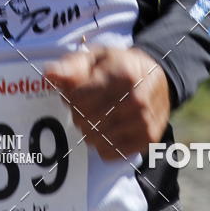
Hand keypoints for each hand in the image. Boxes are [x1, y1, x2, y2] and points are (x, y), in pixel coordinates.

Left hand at [43, 45, 170, 160]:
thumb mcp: (97, 57)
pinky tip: (110, 128)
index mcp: (122, 74)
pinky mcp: (148, 139)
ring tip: (99, 115)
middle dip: (79, 114)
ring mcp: (143, 121)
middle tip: (88, 104)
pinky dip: (103, 145)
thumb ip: (72, 66)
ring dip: (89, 131)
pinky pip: (109, 154)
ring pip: (95, 141)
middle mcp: (135, 100)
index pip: (78, 100)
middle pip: (85, 122)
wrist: (160, 78)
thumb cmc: (121, 66)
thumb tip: (49, 74)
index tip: (78, 91)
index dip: (71, 97)